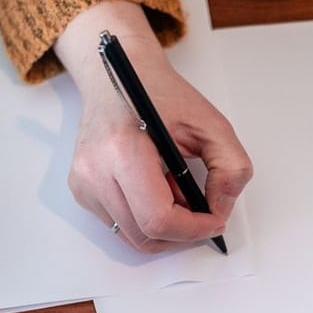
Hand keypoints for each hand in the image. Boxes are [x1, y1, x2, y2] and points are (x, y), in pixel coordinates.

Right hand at [55, 2, 251, 253]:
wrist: (115, 74)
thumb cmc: (158, 94)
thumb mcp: (210, 122)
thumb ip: (230, 167)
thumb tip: (221, 209)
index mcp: (122, 150)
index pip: (158, 219)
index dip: (193, 229)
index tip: (215, 219)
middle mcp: (95, 171)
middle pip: (145, 236)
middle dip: (182, 232)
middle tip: (201, 209)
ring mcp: (84, 183)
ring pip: (133, 238)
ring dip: (165, 228)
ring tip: (178, 193)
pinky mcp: (82, 190)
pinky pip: (121, 225)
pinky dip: (147, 220)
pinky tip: (157, 190)